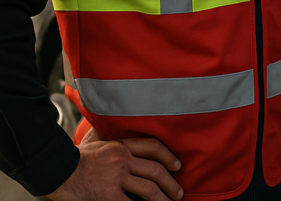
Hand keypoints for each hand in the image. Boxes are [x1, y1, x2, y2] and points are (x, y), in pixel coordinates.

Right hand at [48, 135, 182, 200]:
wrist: (54, 170)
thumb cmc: (72, 159)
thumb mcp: (94, 142)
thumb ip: (108, 139)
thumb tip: (115, 134)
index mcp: (120, 146)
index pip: (153, 147)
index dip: (169, 156)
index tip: (177, 165)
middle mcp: (123, 159)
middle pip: (156, 170)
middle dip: (171, 183)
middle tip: (179, 193)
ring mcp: (116, 177)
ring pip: (150, 189)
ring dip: (164, 199)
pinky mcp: (108, 195)